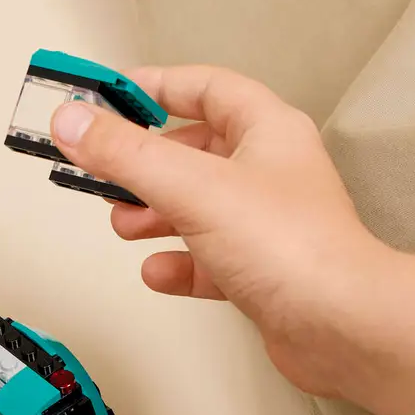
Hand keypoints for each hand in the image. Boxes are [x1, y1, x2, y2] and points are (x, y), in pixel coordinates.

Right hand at [50, 65, 391, 403]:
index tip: (106, 96)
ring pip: (200, 207)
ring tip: (122, 224)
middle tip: (102, 172)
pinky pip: (211, 260)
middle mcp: (272, 171)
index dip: (156, 86)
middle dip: (145, 162)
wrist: (343, 328)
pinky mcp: (265, 274)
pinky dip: (180, 263)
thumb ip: (126, 153)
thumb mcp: (192, 186)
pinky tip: (158, 272)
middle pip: (196, 150)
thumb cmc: (289, 246)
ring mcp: (270, 225)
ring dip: (156, 213)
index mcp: (268, 130)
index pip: (206, 88)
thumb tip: (71, 119)